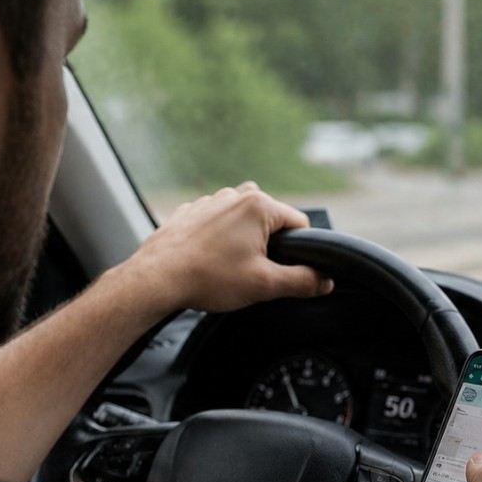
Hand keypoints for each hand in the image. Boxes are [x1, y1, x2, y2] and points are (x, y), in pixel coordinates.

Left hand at [108, 181, 332, 320]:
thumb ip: (302, 281)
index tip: (285, 270)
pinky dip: (219, 239)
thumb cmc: (208, 278)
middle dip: (269, 245)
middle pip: (271, 220)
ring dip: (244, 240)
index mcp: (259, 206)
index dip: (299, 250)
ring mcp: (211, 200)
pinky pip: (217, 222)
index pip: (300, 224)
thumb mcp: (264, 285)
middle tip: (253, 272)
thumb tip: (325, 281)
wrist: (156, 278)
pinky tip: (209, 260)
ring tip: (228, 267)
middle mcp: (236, 195)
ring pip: (243, 220)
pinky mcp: (191, 211)